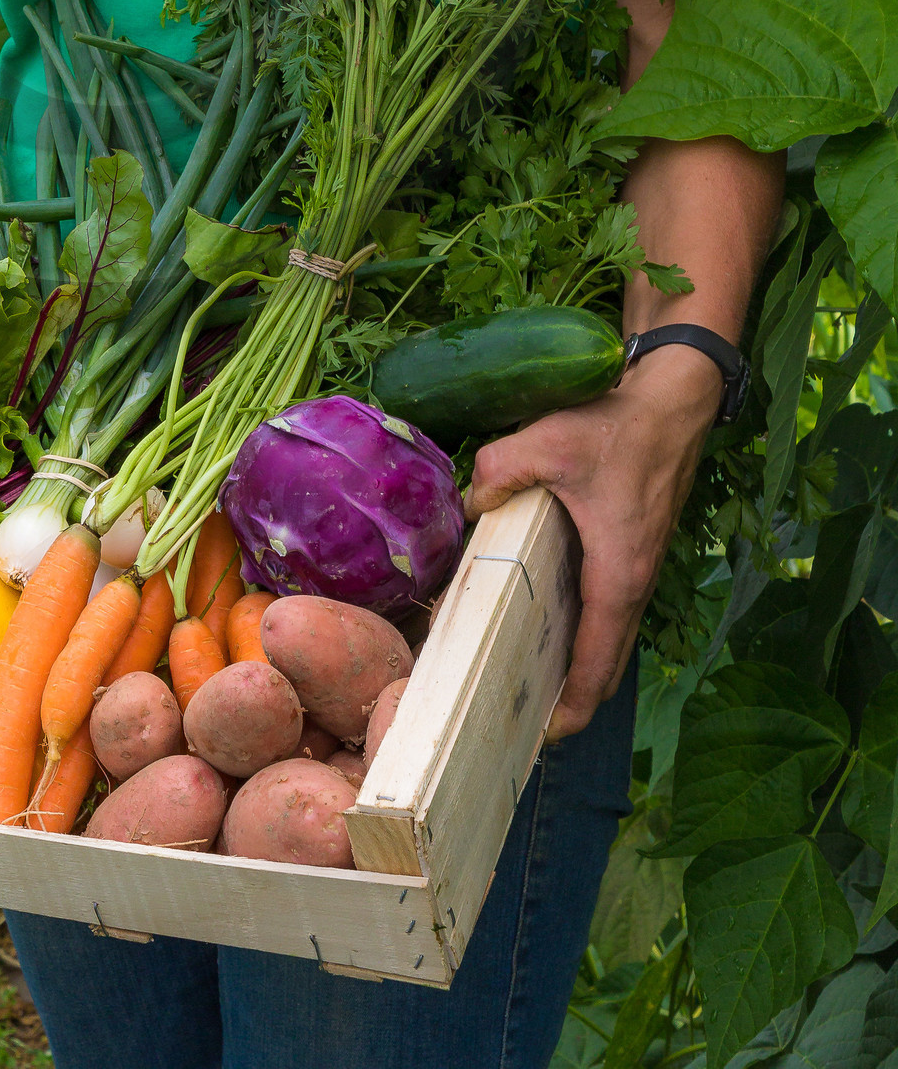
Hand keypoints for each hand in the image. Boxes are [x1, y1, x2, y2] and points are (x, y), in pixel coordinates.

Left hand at [464, 342, 722, 739]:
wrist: (670, 401)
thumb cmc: (619, 427)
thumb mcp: (548, 441)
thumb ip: (500, 471)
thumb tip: (470, 503)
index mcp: (617, 577)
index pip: (597, 667)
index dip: (570, 709)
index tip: (537, 739)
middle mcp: (633, 585)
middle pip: (602, 665)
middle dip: (566, 699)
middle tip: (513, 721)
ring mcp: (636, 570)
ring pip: (605, 638)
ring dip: (572, 665)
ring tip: (517, 679)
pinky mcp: (631, 552)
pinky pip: (605, 609)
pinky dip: (578, 629)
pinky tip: (536, 617)